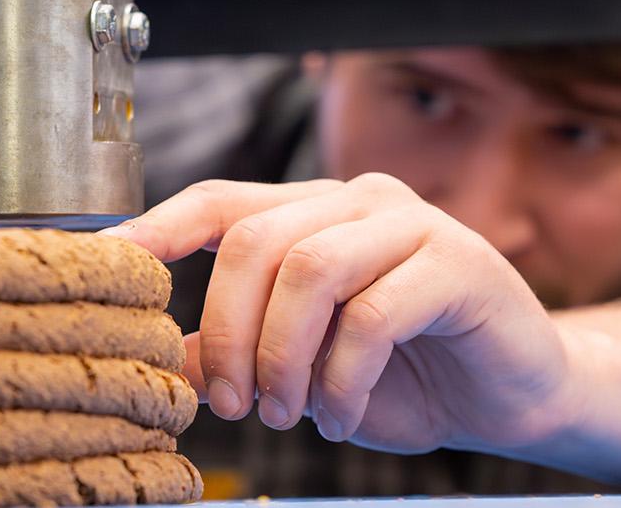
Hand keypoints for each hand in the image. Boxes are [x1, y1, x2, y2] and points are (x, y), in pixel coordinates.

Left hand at [101, 174, 578, 453]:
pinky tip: (340, 417)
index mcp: (312, 213)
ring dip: (282, 355)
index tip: (110, 264)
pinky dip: (343, 377)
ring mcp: (412, 225)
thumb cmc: (402, 376)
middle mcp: (357, 202)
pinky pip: (373, 314)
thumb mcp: (299, 369)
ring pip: (309, 269)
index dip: (160, 229)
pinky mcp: (458, 263)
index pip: (220, 201)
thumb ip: (230, 353)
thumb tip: (152, 357)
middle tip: (230, 401)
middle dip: (227, 330)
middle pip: (255, 240)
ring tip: (288, 412)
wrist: (511, 396)